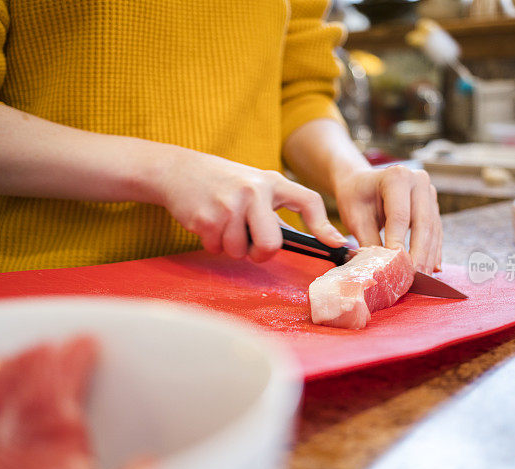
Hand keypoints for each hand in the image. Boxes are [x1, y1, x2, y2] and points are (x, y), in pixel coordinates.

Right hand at [154, 147, 346, 261]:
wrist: (178, 170)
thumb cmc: (223, 182)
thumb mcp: (254, 185)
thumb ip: (274, 209)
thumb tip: (301, 241)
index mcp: (272, 182)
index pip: (308, 201)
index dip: (323, 226)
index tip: (336, 243)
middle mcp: (254, 191)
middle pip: (271, 246)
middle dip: (260, 253)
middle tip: (251, 244)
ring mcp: (230, 205)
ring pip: (240, 252)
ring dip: (231, 246)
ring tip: (223, 223)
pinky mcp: (207, 218)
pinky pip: (217, 249)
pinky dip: (212, 243)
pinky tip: (208, 222)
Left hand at [333, 165, 441, 272]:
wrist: (360, 184)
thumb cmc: (355, 199)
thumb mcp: (355, 219)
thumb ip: (369, 242)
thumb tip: (380, 269)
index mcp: (396, 176)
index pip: (400, 215)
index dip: (399, 242)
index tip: (397, 265)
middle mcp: (417, 180)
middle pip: (422, 222)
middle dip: (419, 253)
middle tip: (413, 276)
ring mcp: (428, 192)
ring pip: (432, 228)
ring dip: (429, 255)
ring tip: (422, 277)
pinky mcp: (432, 205)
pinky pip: (436, 230)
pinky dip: (433, 250)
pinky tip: (431, 268)